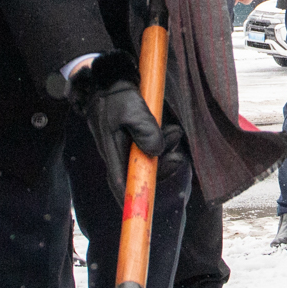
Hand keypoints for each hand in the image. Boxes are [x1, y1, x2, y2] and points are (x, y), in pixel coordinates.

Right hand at [71, 57, 182, 191]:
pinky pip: (154, 151)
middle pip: (141, 177)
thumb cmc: (116, 95)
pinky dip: (166, 144)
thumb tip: (156, 150)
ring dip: (167, 152)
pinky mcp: (137, 141)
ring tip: (174, 133)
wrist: (109, 80)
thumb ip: (144, 128)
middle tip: (177, 155)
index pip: (120, 185)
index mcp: (112, 152)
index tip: (146, 207)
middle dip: (162, 169)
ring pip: (151, 163)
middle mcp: (120, 155)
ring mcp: (129, 149)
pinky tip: (171, 131)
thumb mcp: (130, 108)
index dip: (133, 200)